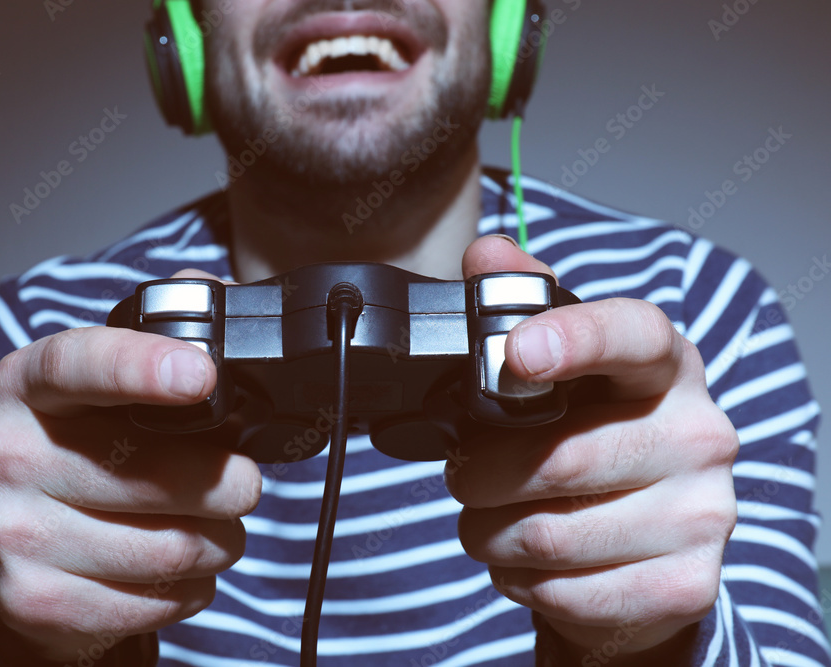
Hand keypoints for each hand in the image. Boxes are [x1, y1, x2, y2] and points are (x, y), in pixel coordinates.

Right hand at [0, 270, 260, 661]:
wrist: (25, 553)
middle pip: (153, 474)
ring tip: (215, 527)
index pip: (78, 365)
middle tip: (241, 483)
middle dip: (229, 484)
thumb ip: (164, 338)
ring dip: (221, 540)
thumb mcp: (108, 390)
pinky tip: (181, 568)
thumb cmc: (87, 455)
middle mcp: (7, 454)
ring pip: (170, 545)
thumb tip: (224, 295)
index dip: (141, 367)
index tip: (201, 373)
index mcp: (30, 386)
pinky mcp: (36, 598)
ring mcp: (13, 532)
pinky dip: (194, 586)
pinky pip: (159, 599)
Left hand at [448, 236, 737, 658]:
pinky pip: (563, 590)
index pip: (633, 335)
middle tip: (466, 474)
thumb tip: (483, 256)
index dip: (573, 341)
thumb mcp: (565, 372)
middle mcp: (699, 435)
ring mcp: (702, 515)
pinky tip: (526, 561)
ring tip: (491, 520)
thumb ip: (524, 309)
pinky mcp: (684, 584)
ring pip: (549, 534)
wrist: (645, 548)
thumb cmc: (593, 442)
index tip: (515, 354)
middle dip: (482, 474)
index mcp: (666, 367)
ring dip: (489, 533)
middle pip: (561, 458)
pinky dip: (519, 579)